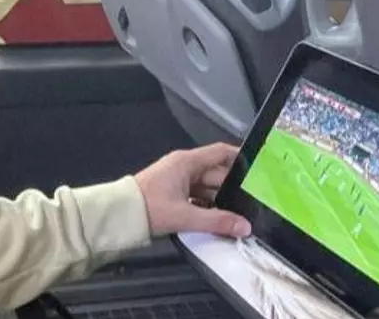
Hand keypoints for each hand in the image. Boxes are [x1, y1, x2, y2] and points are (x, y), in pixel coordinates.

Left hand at [134, 143, 250, 237]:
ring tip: (240, 214)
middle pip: (217, 174)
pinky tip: (218, 220)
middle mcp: (184, 167)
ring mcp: (178, 180)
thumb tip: (245, 226)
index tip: (260, 168)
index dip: (241, 158)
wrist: (119, 216)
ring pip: (208, 188)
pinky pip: (198, 197)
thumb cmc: (149, 208)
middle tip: (254, 202)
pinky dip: (208, 207)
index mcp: (187, 162)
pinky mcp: (173, 193)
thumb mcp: (185, 215)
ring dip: (221, 201)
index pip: (221, 153)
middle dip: (234, 188)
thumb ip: (217, 221)